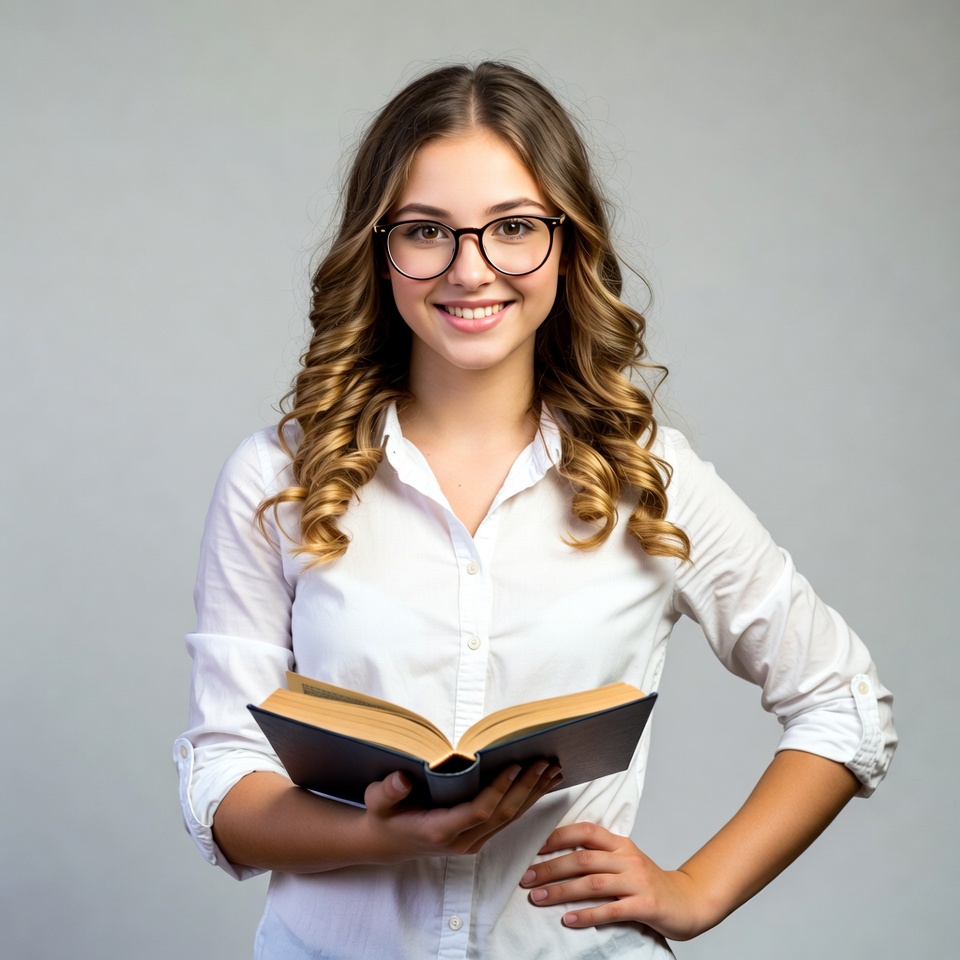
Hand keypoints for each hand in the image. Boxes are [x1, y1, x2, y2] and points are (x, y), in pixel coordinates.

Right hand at [362, 760, 561, 860]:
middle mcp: (461, 841)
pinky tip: (541, 783)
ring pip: (511, 818)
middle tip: (545, 761)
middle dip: (526, 787)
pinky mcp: (479, 838)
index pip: (479, 811)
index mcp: (439, 830)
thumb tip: (401, 780)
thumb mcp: (377, 801)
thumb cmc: (384, 816)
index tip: (514, 765)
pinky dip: (527, 800)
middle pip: (503, 814)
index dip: (498, 789)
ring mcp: (473, 842)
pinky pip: (508, 819)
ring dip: (533, 793)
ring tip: (553, 769)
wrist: (387, 844)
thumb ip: (388, 791)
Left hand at [520, 822, 710, 940]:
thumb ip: (600, 857)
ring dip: (561, 891)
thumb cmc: (650, 884)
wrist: (689, 902)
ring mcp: (638, 881)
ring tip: (538, 899)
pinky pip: (611, 910)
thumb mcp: (626, 862)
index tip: (533, 848)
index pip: (585, 831)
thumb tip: (559, 858)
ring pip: (592, 883)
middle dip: (550, 868)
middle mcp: (628, 858)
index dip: (558, 837)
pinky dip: (587, 915)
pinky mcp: (646, 905)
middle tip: (526, 879)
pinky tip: (569, 919)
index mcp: (621, 844)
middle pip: (583, 859)